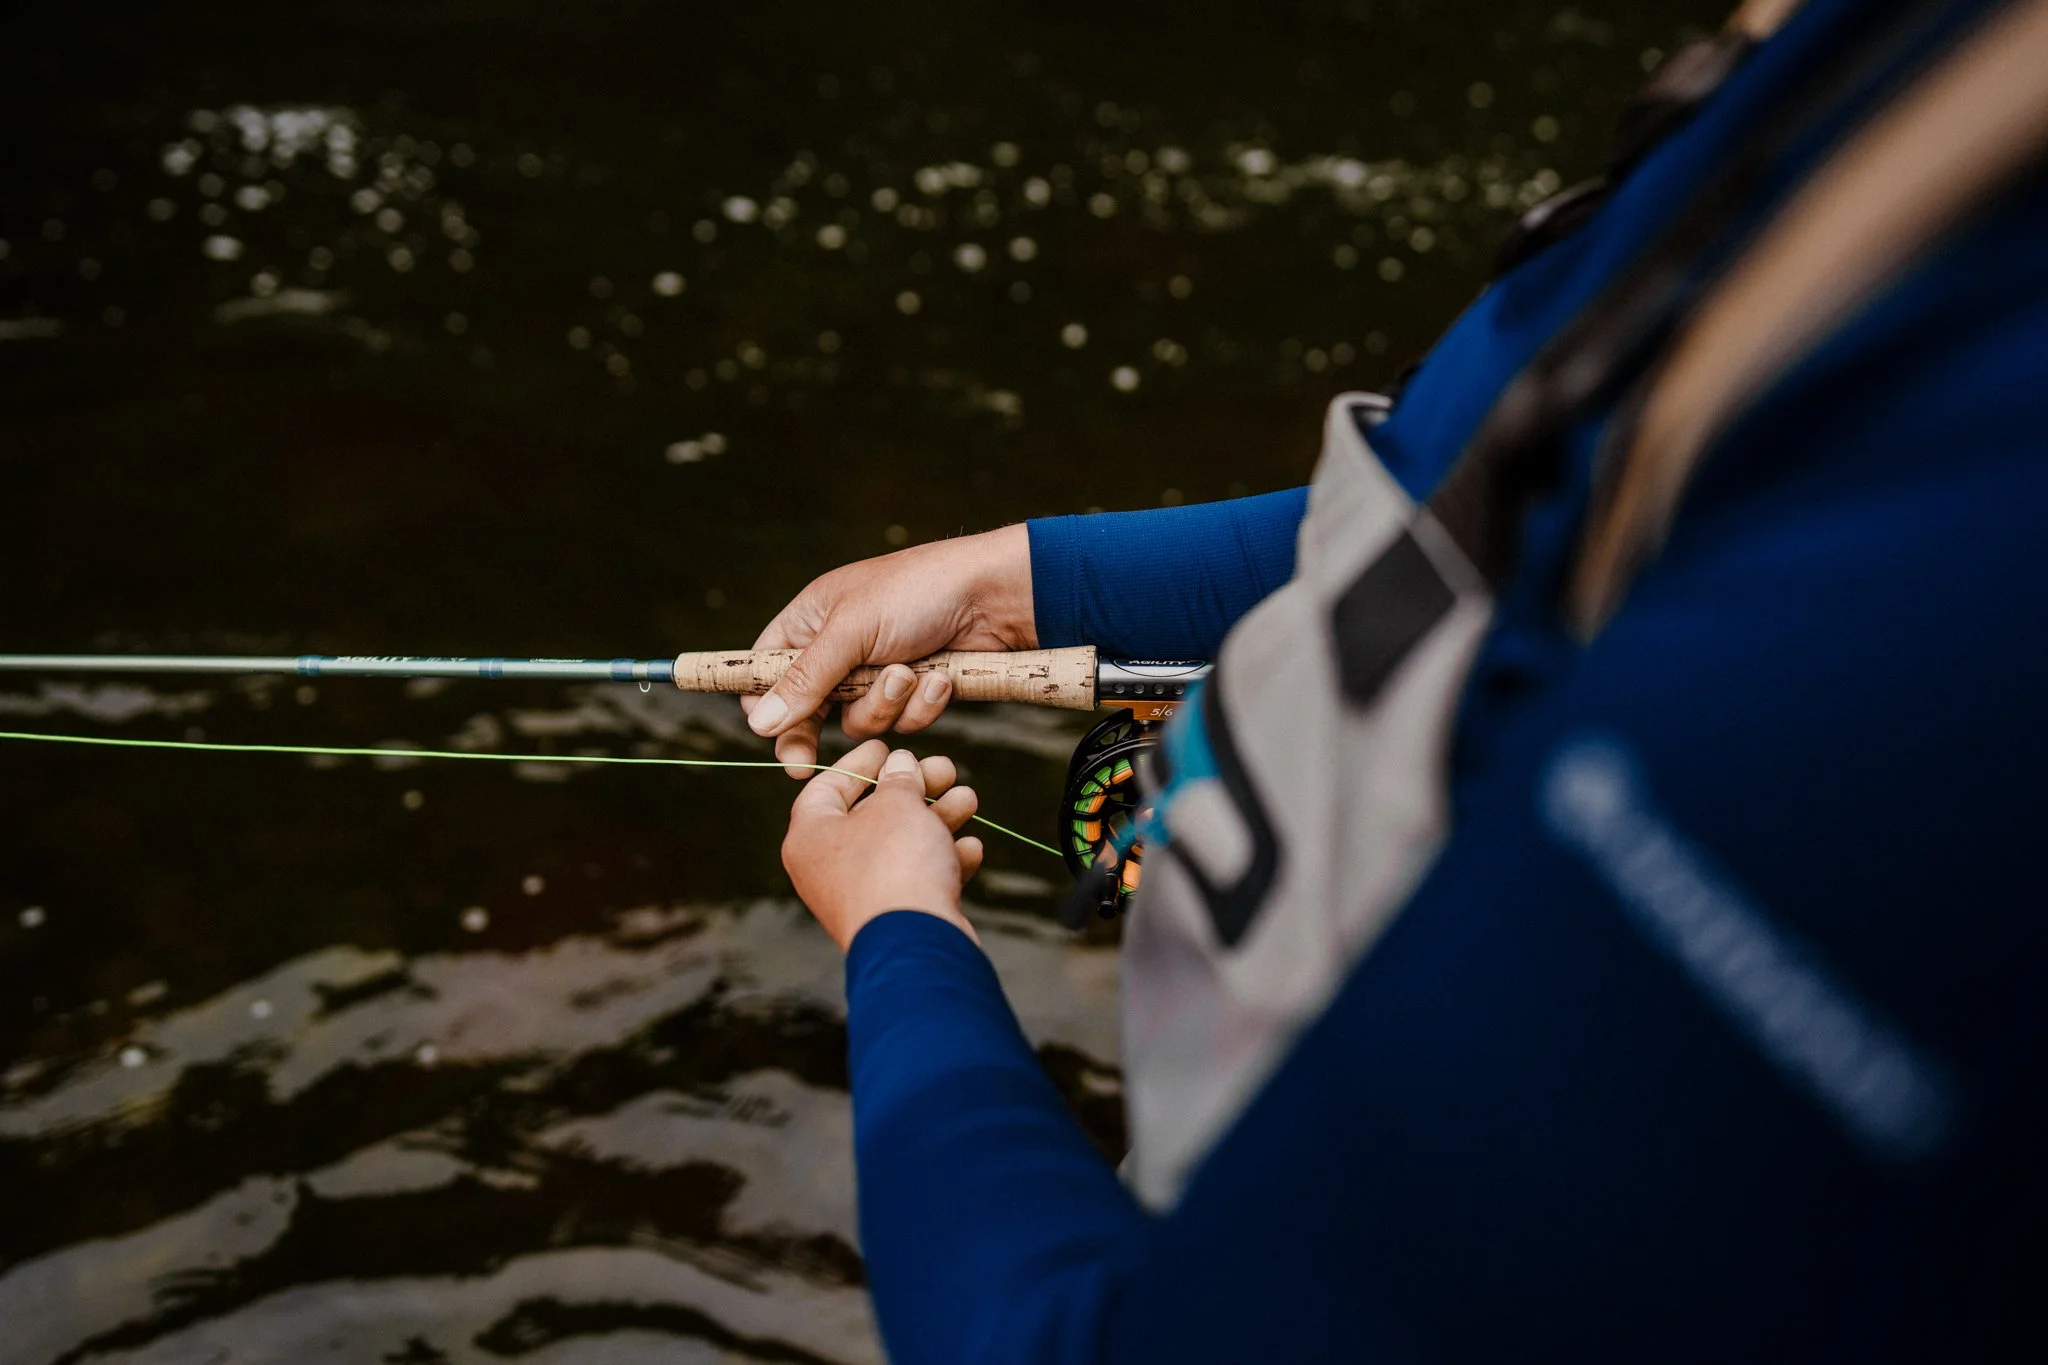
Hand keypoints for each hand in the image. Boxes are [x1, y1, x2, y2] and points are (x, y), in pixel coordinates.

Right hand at [743, 524, 1034, 776]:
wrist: (995, 596)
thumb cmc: (917, 592)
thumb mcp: (852, 632)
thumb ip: (806, 680)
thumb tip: (758, 724)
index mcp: (811, 621)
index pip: (766, 670)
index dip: (763, 704)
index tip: (767, 735)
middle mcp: (839, 649)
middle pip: (807, 709)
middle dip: (815, 730)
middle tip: (804, 765)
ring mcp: (877, 672)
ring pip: (859, 722)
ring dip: (885, 704)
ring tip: (911, 671)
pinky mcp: (914, 691)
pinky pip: (902, 722)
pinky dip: (921, 705)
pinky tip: (941, 677)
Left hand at [782, 740, 984, 950]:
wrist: (915, 945)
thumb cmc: (894, 865)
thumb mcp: (897, 804)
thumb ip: (899, 779)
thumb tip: (900, 766)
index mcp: (810, 836)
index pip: (827, 786)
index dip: (860, 762)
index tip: (888, 746)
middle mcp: (829, 867)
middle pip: (872, 815)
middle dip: (914, 789)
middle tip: (945, 768)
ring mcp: (862, 896)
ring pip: (901, 846)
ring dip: (937, 819)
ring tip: (968, 800)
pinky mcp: (895, 918)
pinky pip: (917, 879)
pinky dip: (943, 861)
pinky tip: (970, 849)